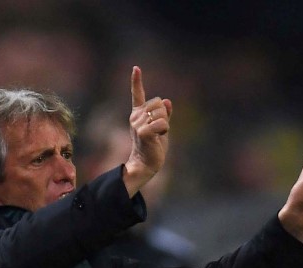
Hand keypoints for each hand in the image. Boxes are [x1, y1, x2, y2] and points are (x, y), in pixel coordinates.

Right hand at [123, 66, 171, 197]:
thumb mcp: (161, 127)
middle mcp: (135, 116)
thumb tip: (167, 100)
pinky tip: (158, 137)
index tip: (136, 68)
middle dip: (164, 115)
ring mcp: (138, 124)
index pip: (137, 94)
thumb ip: (165, 114)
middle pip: (158, 103)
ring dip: (165, 125)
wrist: (146, 163)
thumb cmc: (153, 146)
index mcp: (138, 113)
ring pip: (161, 114)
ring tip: (157, 135)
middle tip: (159, 130)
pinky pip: (162, 123)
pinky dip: (164, 130)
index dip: (136, 81)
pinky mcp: (143, 132)